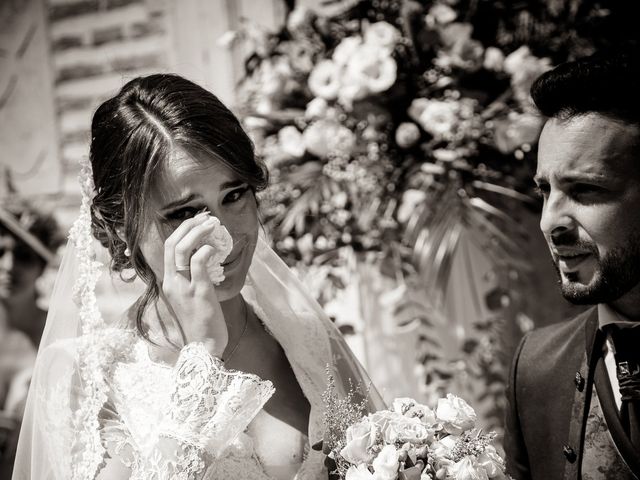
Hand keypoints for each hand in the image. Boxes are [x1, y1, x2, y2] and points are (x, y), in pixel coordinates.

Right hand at [158, 212, 227, 357]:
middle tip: (207, 218)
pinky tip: (216, 248)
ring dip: (198, 232)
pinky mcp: (199, 292)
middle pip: (172, 244)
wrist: (204, 347)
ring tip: (213, 225)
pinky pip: (199, 264)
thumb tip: (206, 257)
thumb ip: (195, 277)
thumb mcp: (193, 296)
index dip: (182, 231)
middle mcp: (172, 282)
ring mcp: (184, 287)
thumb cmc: (202, 322)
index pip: (168, 248)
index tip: (198, 221)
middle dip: (189, 226)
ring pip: (182, 250)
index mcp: (170, 282)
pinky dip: (206, 251)